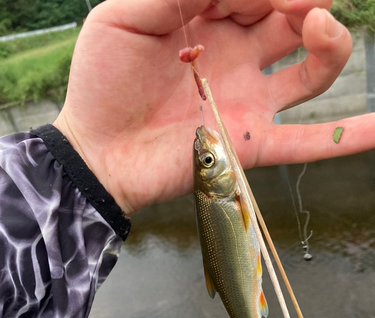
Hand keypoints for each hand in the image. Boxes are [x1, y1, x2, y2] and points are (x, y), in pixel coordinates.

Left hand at [54, 0, 368, 214]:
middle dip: (304, 0)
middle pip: (292, 20)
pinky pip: (306, 141)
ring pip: (311, 72)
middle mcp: (238, 57)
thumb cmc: (103, 82)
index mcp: (208, 19)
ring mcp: (249, 102)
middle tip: (302, 1)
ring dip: (331, 45)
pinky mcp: (251, 145)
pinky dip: (345, 137)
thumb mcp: (127, 16)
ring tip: (319, 29)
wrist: (98, 151)